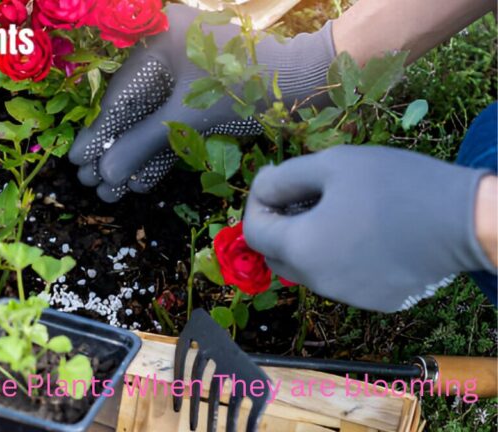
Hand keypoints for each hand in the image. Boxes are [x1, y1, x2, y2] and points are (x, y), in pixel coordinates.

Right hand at [69, 4, 335, 201]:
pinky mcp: (201, 98)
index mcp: (159, 37)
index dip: (100, 132)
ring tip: (110, 192)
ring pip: (150, 122)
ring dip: (134, 157)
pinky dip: (160, 153)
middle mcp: (167, 53)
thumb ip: (144, 143)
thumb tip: (105, 174)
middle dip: (113, 149)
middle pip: (131, 109)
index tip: (78, 161)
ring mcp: (184, 77)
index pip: (120, 92)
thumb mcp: (189, 114)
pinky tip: (140, 182)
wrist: (307, 83)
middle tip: (88, 182)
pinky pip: (172, 127)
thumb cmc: (246, 84)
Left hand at [243, 145, 496, 312]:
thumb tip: (261, 189)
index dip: (256, 204)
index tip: (273, 183)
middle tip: (302, 195)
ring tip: (338, 210)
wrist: (465, 220)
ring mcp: (348, 296)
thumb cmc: (395, 184)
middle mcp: (318, 281)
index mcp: (301, 248)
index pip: (254, 233)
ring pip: (310, 269)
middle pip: (277, 255)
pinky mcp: (377, 301)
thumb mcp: (331, 164)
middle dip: (279, 226)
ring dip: (309, 242)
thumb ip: (283, 178)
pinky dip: (341, 257)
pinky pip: (343, 278)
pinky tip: (367, 233)